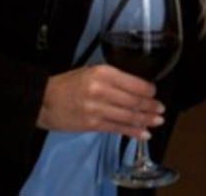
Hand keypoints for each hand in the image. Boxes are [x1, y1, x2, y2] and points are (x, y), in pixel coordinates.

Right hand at [37, 64, 164, 137]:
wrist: (43, 100)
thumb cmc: (68, 83)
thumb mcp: (90, 71)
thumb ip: (112, 78)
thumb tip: (136, 86)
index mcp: (102, 73)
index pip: (133, 83)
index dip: (148, 90)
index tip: (154, 93)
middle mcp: (101, 90)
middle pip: (133, 100)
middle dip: (150, 106)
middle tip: (161, 109)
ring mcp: (97, 109)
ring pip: (128, 116)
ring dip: (146, 120)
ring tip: (158, 121)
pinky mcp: (92, 125)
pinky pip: (117, 128)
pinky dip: (133, 132)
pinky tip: (144, 134)